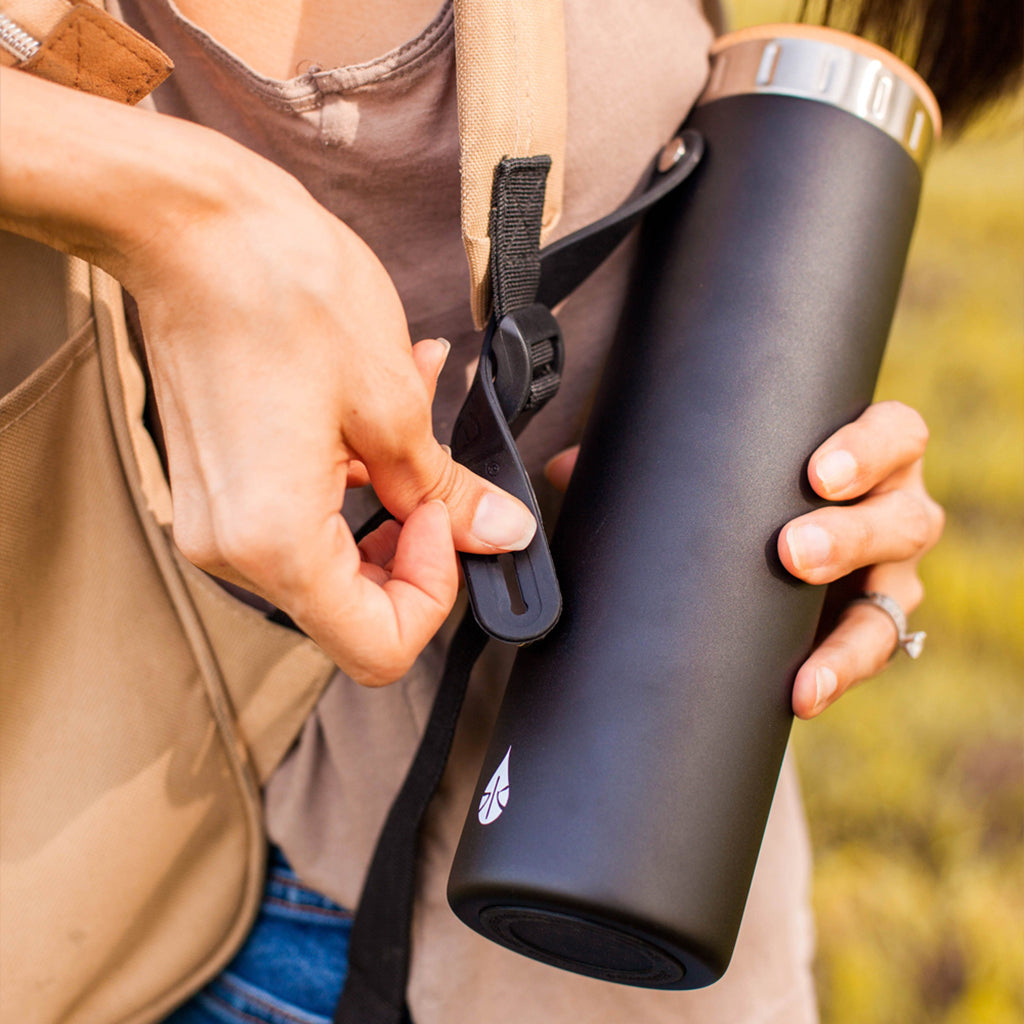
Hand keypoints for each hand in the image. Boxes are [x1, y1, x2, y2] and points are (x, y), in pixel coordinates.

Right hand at [124, 144, 535, 686]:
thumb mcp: (394, 403)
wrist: (190, 226)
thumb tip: (499, 534)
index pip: (377, 646)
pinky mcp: (218, 484)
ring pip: (332, 557)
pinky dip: (349, 479)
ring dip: (387, 500)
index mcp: (274, 544)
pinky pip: (298, 515)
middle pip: (353, 607)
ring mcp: (217, 518)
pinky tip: (376, 412)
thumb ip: (449, 492)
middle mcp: (231, 548)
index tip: (446, 522)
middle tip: (439, 482)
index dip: (433, 594)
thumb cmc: (282, 293)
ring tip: (414, 418)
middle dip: (414, 547)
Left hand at [544, 400, 943, 718]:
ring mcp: (887, 575)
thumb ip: (654, 463)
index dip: (866, 449)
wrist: (781, 555)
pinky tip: (802, 693)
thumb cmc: (753, 495)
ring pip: (896, 594)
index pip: (892, 435)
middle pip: (901, 516)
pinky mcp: (870, 627)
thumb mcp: (719, 474)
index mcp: (863, 455)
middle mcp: (890, 510)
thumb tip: (563, 467)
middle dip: (850, 534)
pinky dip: (837, 674)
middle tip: (790, 550)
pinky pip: (872, 655)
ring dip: (848, 622)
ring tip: (802, 650)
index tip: (817, 471)